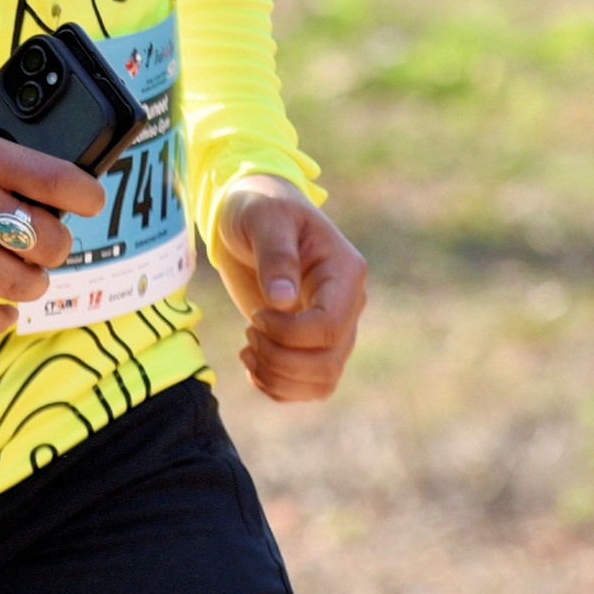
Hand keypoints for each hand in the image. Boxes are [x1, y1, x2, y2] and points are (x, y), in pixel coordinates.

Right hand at [0, 73, 107, 335]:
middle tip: (48, 238)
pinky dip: (0, 319)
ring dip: (34, 283)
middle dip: (58, 244)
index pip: (62, 183)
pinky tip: (3, 309)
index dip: (89, 196)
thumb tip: (20, 99)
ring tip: (27, 273)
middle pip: (49, 243)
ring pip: (21, 285)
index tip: (88, 200)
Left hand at [208, 173, 365, 399]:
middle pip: (328, 364)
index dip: (289, 334)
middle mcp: (346, 305)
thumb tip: (282, 301)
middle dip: (280, 359)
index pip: (329, 328)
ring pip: (322, 383)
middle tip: (248, 331)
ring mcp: (331, 328)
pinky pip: (307, 387)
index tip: (256, 314)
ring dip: (278, 377)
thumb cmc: (260, 206)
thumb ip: (275, 256)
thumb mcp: (264, 218)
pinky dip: (276, 387)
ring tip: (247, 348)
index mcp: (344, 273)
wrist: (252, 212)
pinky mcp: (310, 344)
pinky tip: (251, 362)